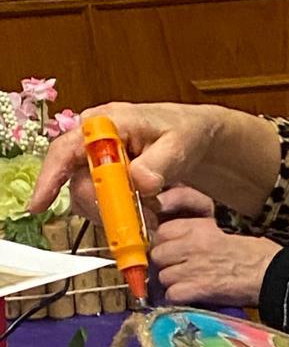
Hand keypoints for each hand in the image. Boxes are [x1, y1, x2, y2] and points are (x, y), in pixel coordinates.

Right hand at [29, 100, 279, 221]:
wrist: (191, 137)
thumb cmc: (184, 133)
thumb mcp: (178, 146)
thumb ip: (158, 164)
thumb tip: (140, 183)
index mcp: (105, 123)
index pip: (65, 150)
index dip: (49, 178)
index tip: (39, 205)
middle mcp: (93, 140)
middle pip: (77, 182)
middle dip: (104, 208)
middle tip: (134, 223)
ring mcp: (96, 158)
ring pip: (89, 197)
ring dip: (116, 214)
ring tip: (150, 214)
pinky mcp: (103, 175)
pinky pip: (101, 201)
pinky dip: (121, 213)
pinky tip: (145, 211)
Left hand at [151, 216, 280, 306]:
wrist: (272, 276)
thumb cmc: (256, 254)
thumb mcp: (224, 232)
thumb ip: (198, 235)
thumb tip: (178, 245)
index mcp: (199, 227)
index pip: (162, 232)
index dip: (166, 243)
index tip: (174, 251)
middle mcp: (191, 245)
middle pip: (158, 255)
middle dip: (166, 264)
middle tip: (180, 270)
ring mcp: (192, 267)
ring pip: (163, 277)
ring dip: (173, 283)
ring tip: (188, 285)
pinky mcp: (198, 289)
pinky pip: (172, 295)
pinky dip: (179, 299)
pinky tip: (191, 297)